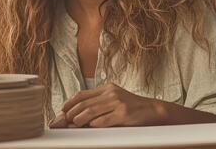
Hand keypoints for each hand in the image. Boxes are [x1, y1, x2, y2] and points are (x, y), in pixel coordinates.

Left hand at [49, 83, 166, 127]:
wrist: (153, 110)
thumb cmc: (133, 108)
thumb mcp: (116, 99)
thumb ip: (100, 103)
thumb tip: (79, 113)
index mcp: (108, 88)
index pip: (82, 94)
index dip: (70, 102)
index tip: (62, 110)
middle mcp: (111, 93)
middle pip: (84, 103)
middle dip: (71, 112)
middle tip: (64, 120)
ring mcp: (118, 103)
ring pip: (91, 111)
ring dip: (79, 119)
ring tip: (74, 124)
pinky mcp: (123, 114)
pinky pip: (103, 121)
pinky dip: (93, 125)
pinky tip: (90, 127)